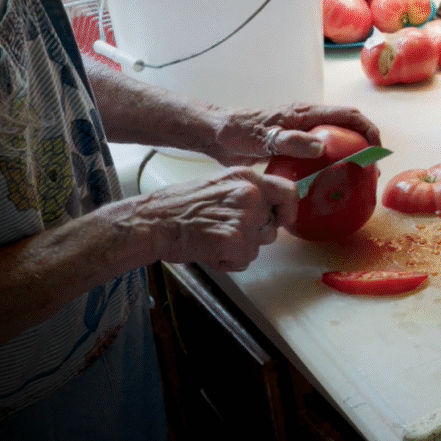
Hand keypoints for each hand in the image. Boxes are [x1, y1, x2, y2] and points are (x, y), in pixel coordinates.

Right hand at [138, 167, 298, 271]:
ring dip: (239, 250)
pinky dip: (228, 263)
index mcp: (247, 177)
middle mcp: (250, 195)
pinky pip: (243, 261)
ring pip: (257, 248)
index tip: (281, 220)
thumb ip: (247, 194)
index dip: (288, 211)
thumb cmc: (180, 207)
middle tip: (226, 232)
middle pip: (272, 227)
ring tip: (213, 239)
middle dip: (254, 236)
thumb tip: (270, 210)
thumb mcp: (219, 186)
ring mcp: (244, 218)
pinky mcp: (234, 241)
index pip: (288, 191)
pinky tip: (209, 251)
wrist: (153, 222)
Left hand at [208, 103, 382, 165]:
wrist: (217, 133)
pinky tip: (330, 182)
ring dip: (351, 155)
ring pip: (337, 139)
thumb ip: (290, 141)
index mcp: (306, 114)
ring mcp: (303, 131)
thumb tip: (320, 148)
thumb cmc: (239, 132)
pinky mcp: (295, 142)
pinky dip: (333, 163)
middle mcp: (309, 119)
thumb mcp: (263, 138)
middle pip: (348, 126)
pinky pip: (322, 151)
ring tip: (357, 179)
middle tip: (371, 171)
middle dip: (366, 145)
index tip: (378, 150)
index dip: (368, 130)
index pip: (348, 115)